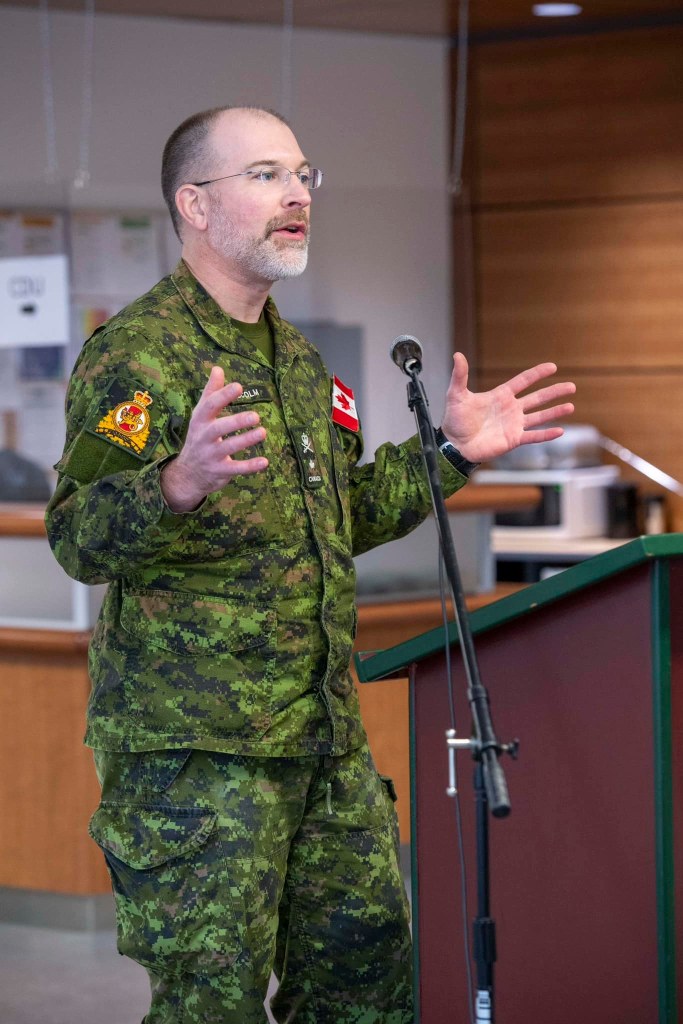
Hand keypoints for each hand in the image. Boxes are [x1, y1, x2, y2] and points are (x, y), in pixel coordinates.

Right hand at [161, 367, 267, 511]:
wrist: (187, 474)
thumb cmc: (199, 437)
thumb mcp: (201, 415)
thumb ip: (211, 393)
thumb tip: (218, 368)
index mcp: (200, 420)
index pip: (210, 406)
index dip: (223, 395)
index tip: (238, 386)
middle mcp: (204, 437)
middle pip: (219, 428)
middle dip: (237, 421)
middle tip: (256, 416)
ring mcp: (211, 455)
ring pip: (230, 447)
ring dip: (247, 440)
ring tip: (263, 432)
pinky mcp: (220, 471)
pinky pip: (236, 468)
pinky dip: (250, 466)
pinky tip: (265, 461)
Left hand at [441, 353, 575, 463]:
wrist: (454, 444)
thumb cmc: (454, 420)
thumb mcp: (456, 395)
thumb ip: (460, 375)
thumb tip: (457, 354)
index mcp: (501, 396)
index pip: (523, 381)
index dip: (537, 374)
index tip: (552, 367)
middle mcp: (511, 409)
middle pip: (537, 398)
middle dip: (554, 392)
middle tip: (571, 386)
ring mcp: (514, 425)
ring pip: (540, 416)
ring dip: (555, 411)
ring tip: (571, 406)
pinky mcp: (513, 439)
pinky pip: (533, 436)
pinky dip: (546, 434)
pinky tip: (560, 431)